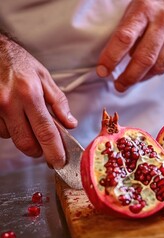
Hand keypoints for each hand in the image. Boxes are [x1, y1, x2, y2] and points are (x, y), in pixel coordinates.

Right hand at [0, 35, 77, 168]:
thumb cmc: (18, 62)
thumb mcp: (44, 77)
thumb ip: (59, 102)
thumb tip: (70, 123)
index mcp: (30, 95)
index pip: (45, 131)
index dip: (54, 151)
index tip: (59, 161)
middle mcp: (9, 104)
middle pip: (26, 142)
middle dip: (39, 151)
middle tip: (46, 150)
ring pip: (12, 137)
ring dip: (24, 136)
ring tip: (27, 121)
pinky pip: (1, 130)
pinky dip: (10, 129)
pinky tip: (14, 117)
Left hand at [96, 0, 163, 91]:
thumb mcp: (138, 3)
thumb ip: (129, 26)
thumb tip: (117, 54)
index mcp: (143, 8)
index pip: (124, 38)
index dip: (111, 57)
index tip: (103, 70)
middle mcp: (162, 20)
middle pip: (144, 57)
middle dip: (129, 76)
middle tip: (118, 85)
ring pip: (159, 64)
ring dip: (142, 78)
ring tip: (131, 82)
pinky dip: (156, 71)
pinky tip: (147, 73)